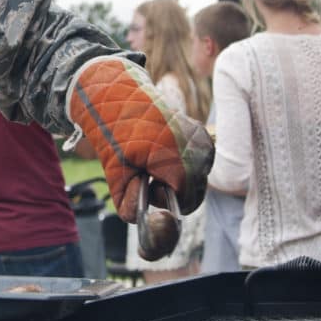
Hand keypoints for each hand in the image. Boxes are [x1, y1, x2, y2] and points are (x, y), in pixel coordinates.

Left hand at [67, 57, 214, 222]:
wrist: (122, 100)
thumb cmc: (117, 139)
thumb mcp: (116, 178)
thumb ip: (129, 208)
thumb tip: (146, 221)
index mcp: (180, 162)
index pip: (186, 203)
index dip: (163, 200)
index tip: (147, 184)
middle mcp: (198, 152)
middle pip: (195, 195)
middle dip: (173, 193)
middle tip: (149, 174)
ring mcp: (204, 142)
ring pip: (198, 181)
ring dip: (179, 181)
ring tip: (154, 162)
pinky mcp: (203, 136)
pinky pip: (199, 166)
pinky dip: (184, 166)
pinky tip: (164, 153)